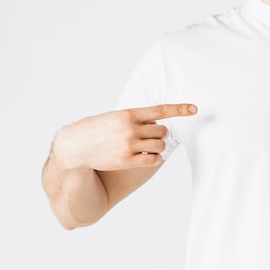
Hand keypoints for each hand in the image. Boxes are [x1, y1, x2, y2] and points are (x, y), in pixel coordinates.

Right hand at [52, 103, 197, 170]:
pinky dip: (154, 158)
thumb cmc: (95, 129)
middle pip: (162, 131)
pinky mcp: (127, 161)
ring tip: (144, 146)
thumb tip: (156, 122)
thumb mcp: (113, 116)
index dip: (179, 109)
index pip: (160, 110)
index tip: (194, 109)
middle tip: (148, 136)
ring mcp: (129, 145)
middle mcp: (130, 128)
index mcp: (128, 114)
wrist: (75, 146)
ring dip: (157, 146)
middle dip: (159, 134)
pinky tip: (147, 157)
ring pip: (160, 145)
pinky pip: (153, 159)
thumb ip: (134, 118)